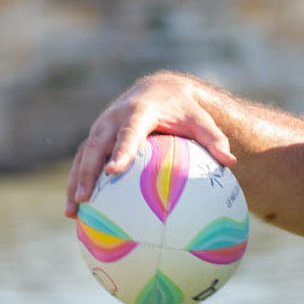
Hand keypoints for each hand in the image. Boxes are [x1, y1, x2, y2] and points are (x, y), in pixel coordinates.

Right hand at [64, 72, 235, 216]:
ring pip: (83, 156)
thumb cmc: (184, 110)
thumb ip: (214, 139)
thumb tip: (231, 162)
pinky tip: (76, 211)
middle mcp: (113, 119)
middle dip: (87, 172)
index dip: (120, 151)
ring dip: (75, 183)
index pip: (128, 133)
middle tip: (85, 198)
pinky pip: (81, 162)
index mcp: (138, 111)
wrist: (157, 90)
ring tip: (72, 212)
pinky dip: (76, 183)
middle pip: (96, 147)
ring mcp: (101, 128)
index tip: (114, 171)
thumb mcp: (201, 121)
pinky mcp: (95, 139)